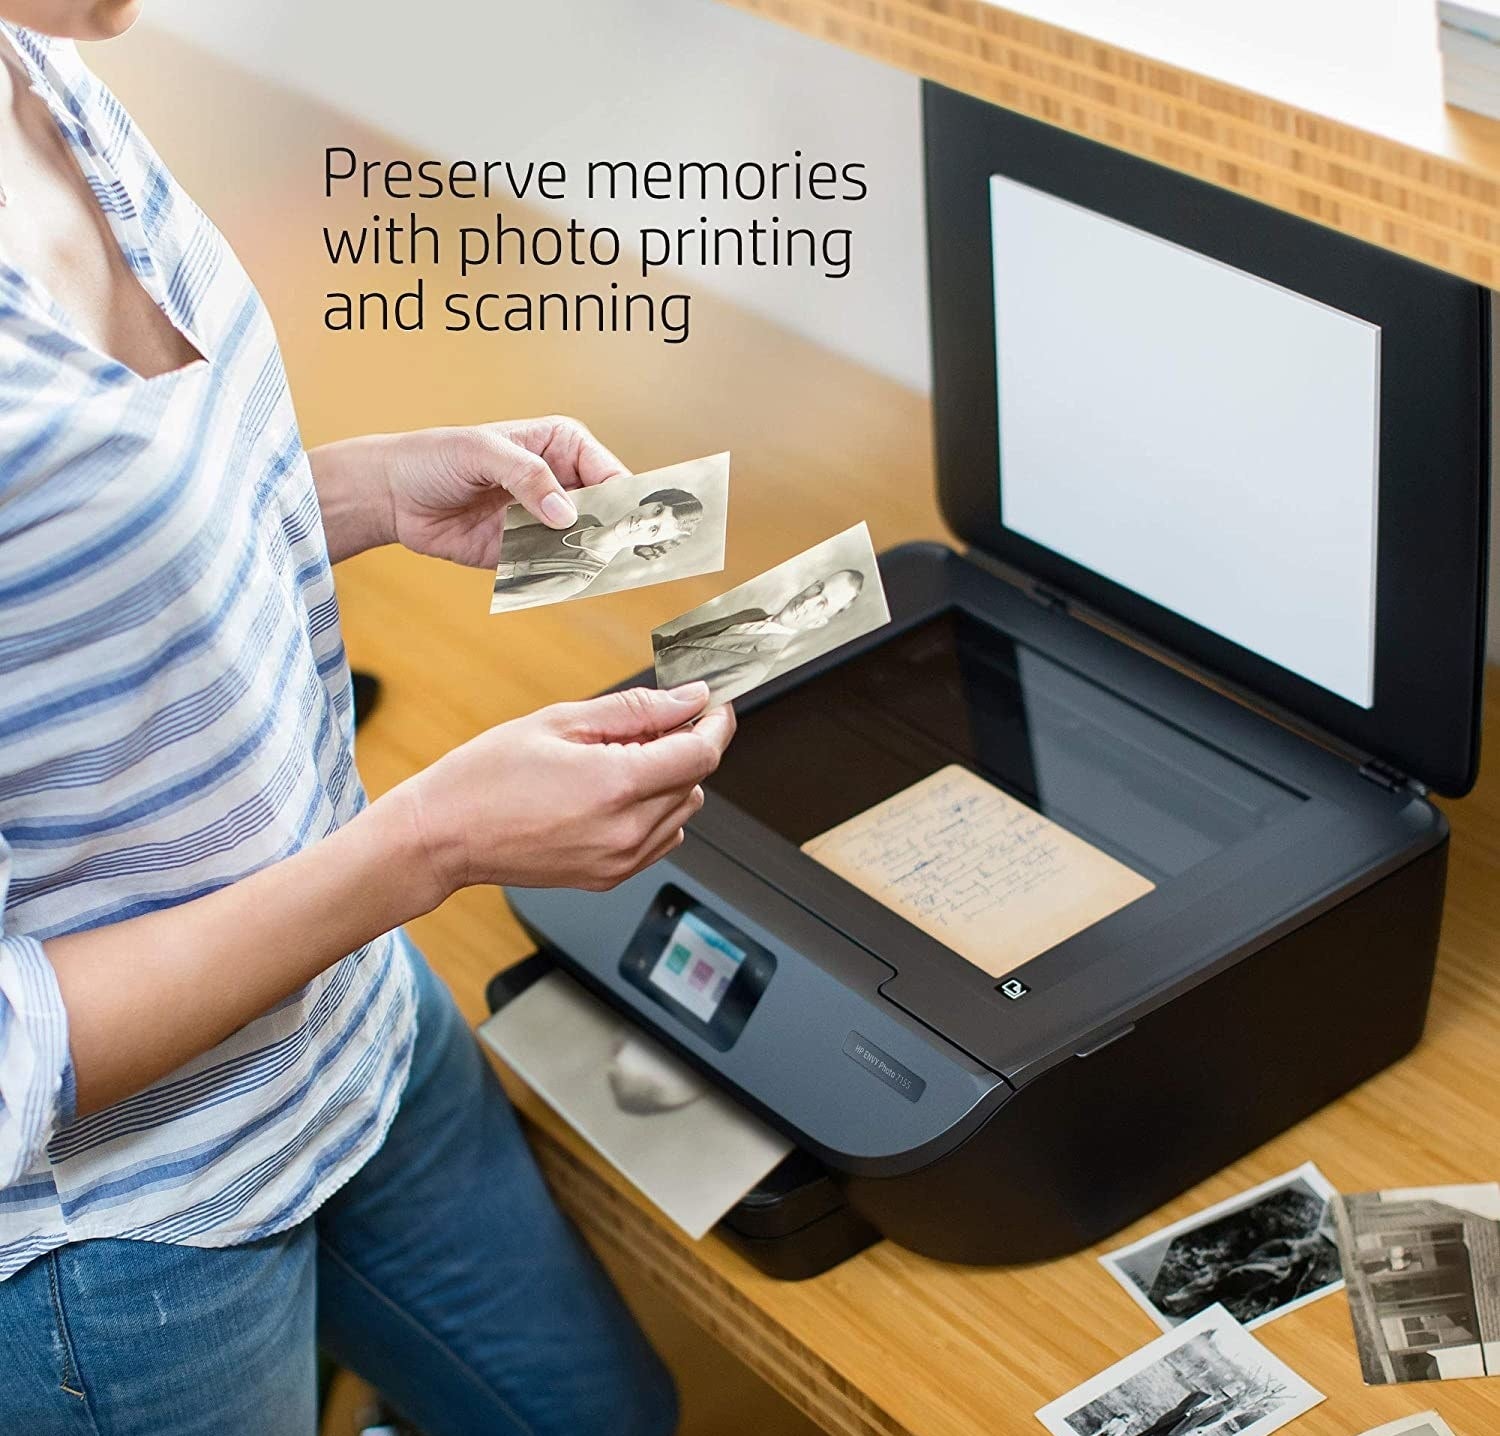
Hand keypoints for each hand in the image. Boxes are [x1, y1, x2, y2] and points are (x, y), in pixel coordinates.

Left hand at [381, 415, 629, 567]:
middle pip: (604, 512)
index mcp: (561, 445)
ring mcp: (544, 519)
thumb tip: (565, 512)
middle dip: (614, 534)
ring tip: (601, 573)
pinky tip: (569, 584)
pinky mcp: (526, 551)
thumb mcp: (482, 452)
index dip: (626, 498)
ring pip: (584, 544)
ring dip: (591, 560)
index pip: (609, 472)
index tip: (635, 524)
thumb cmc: (435, 458)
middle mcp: (559, 482)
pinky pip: (554, 567)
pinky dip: (562, 578)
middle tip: (622, 555)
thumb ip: (527, 475)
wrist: (393, 495)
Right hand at [390, 683, 735, 901]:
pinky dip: (653, 813)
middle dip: (681, 747)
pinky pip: (661, 839)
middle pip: (696, 782)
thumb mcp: (561, 721)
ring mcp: (620, 861)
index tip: (715, 704)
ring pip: (683, 812)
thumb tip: (689, 699)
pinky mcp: (610, 878)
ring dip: (668, 782)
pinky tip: (610, 795)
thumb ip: (636, 711)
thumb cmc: (485, 777)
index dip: (716, 723)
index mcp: (615, 786)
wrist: (443, 837)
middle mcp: (626, 831)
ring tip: (614, 762)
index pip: (702, 753)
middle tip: (638, 727)